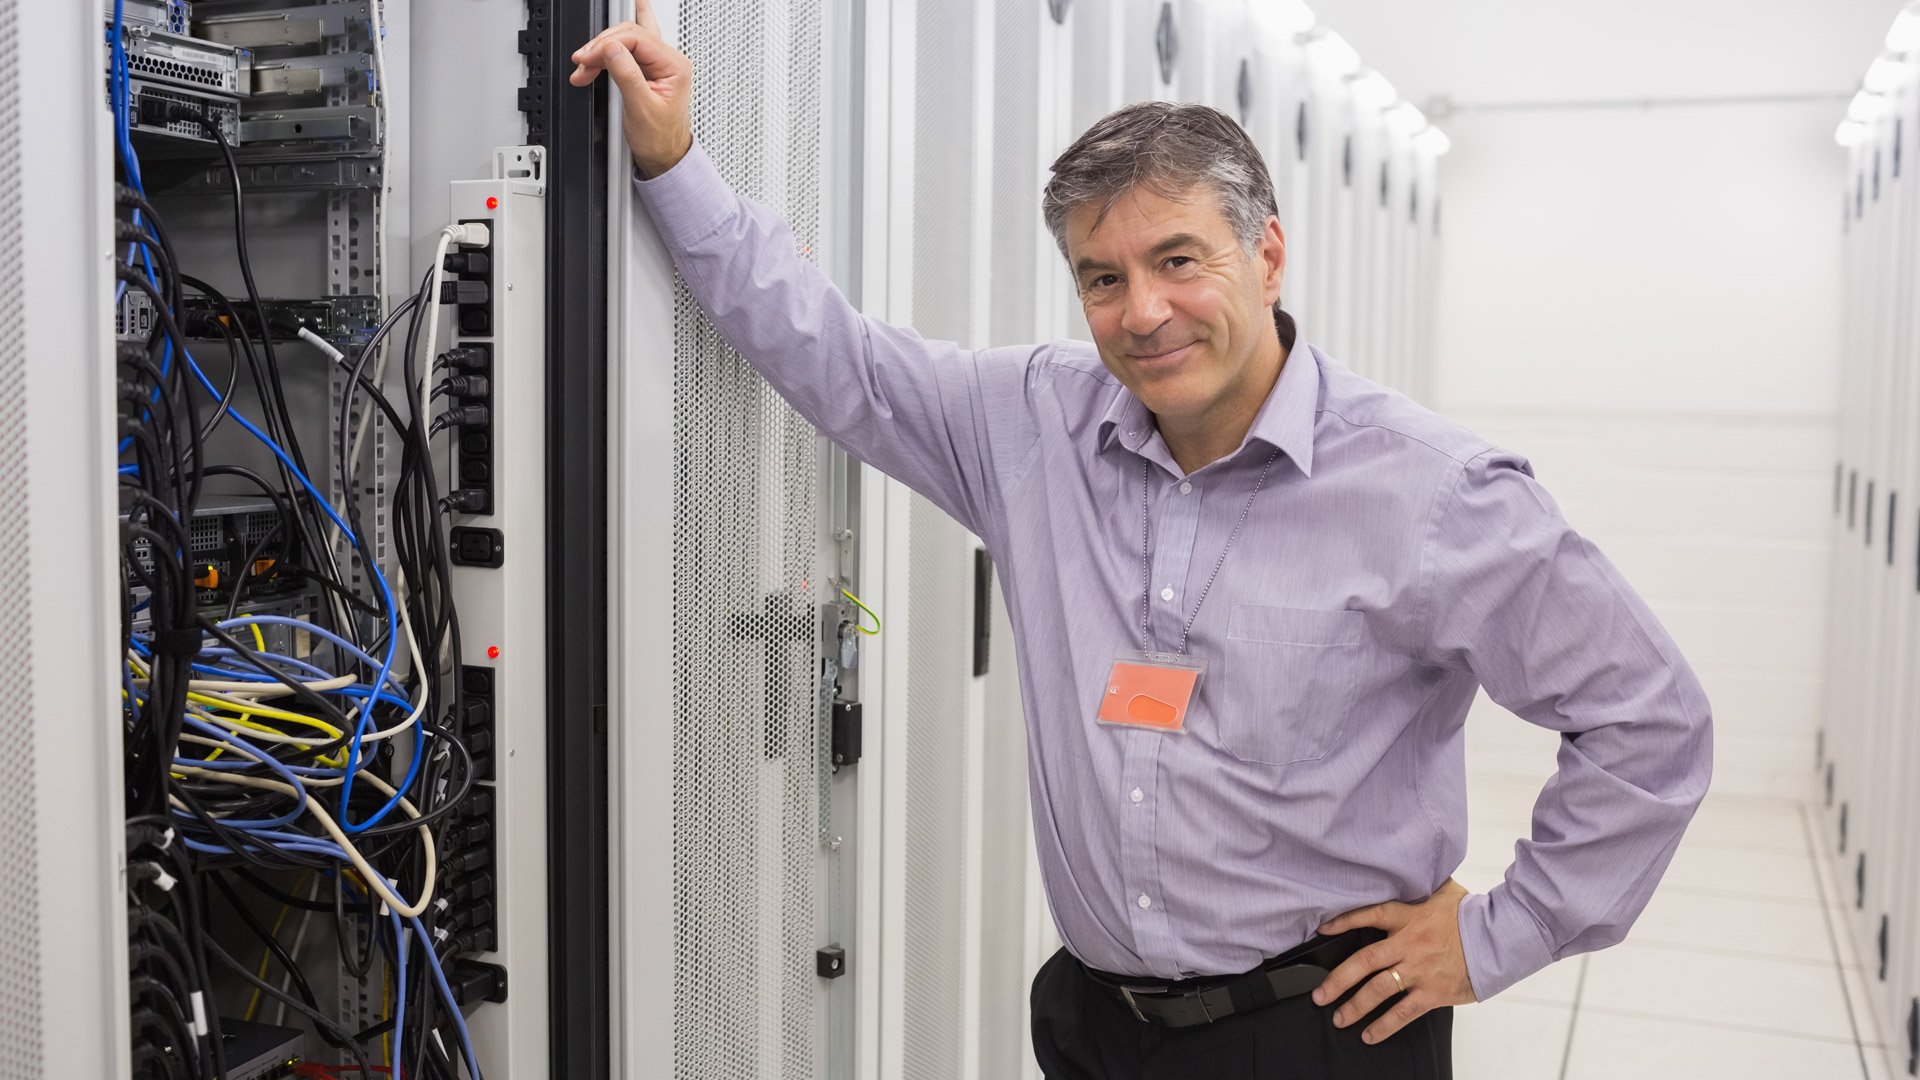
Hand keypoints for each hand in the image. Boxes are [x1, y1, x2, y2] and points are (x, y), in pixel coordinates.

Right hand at [569, 1, 692, 177]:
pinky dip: (603, 58)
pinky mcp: (644, 70)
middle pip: (629, 35)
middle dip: (601, 47)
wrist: (663, 156)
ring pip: (623, 42)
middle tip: (582, 62)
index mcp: (674, 66)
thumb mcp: (641, 109)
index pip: (637, 38)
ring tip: (583, 68)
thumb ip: (627, 76)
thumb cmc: (660, 139)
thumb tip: (611, 49)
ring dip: (599, 52)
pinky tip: (592, 64)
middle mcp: (668, 61)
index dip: (608, 43)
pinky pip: (622, 53)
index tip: (588, 57)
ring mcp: (656, 64)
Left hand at [1310, 878, 1477, 1044]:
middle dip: (1338, 980)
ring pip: (1379, 989)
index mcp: (1409, 917)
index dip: (1343, 922)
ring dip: (1355, 1006)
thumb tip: (1416, 868)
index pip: (1369, 915)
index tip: (1323, 930)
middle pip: (1364, 961)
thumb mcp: (1446, 891)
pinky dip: (1384, 1025)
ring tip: (1339, 1018)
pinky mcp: (1433, 992)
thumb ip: (1424, 884)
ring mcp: (1420, 970)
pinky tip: (1369, 1034)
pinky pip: (1403, 1012)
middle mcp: (1409, 944)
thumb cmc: (1473, 915)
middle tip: (1320, 994)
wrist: (1500, 940)